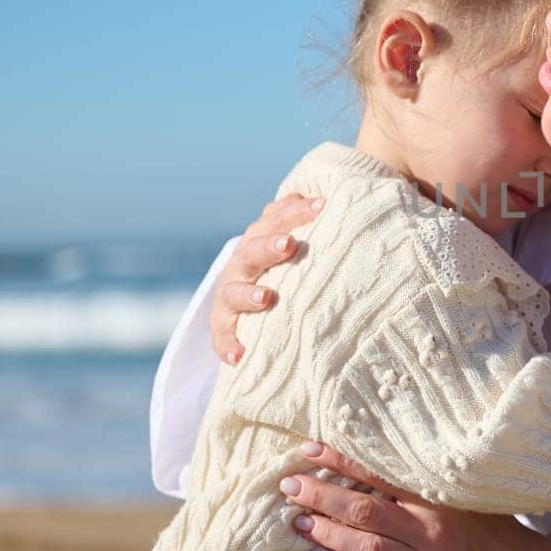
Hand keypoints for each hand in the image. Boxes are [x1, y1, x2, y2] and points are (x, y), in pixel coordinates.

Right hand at [209, 193, 323, 362]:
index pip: (276, 219)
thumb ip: (303, 218)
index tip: (322, 206)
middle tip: (288, 244)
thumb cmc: (282, 262)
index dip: (297, 212)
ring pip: (233, 292)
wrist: (247, 295)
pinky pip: (221, 336)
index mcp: (259, 238)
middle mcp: (242, 264)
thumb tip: (328, 195)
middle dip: (269, 247)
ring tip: (266, 297)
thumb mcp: (291, 239)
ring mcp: (229, 294)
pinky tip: (239, 356)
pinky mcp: (223, 325)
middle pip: (252, 252)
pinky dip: (227, 345)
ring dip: (248, 294)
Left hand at [281, 442, 550, 550]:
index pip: (382, 476)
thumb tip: (379, 458)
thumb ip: (427, 481)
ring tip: (299, 521)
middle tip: (290, 486)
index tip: (310, 450)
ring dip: (327, 534)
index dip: (343, 463)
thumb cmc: (494, 527)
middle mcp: (431, 531)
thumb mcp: (467, 494)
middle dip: (322, 498)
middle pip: (365, 512)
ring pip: (365, 548)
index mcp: (441, 499)